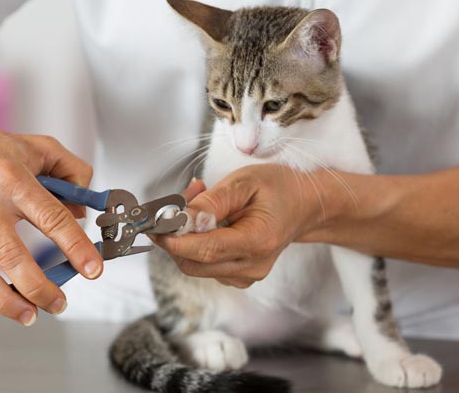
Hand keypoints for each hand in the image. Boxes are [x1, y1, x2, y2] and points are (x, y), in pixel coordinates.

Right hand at [0, 96, 101, 329]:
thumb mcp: (40, 148)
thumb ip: (72, 173)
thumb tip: (84, 211)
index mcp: (13, 182)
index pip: (52, 219)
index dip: (76, 247)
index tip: (93, 270)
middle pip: (12, 256)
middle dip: (39, 288)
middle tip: (59, 303)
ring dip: (6, 301)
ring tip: (30, 315)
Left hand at [156, 164, 326, 287]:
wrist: (304, 205)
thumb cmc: (279, 189)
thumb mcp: (245, 181)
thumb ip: (213, 201)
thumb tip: (181, 218)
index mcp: (257, 242)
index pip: (206, 250)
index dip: (175, 240)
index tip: (155, 224)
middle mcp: (252, 266)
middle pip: (194, 264)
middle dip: (175, 238)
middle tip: (173, 207)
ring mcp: (246, 275)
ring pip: (197, 266)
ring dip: (186, 239)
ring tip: (199, 205)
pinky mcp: (239, 276)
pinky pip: (206, 266)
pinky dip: (197, 245)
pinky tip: (208, 222)